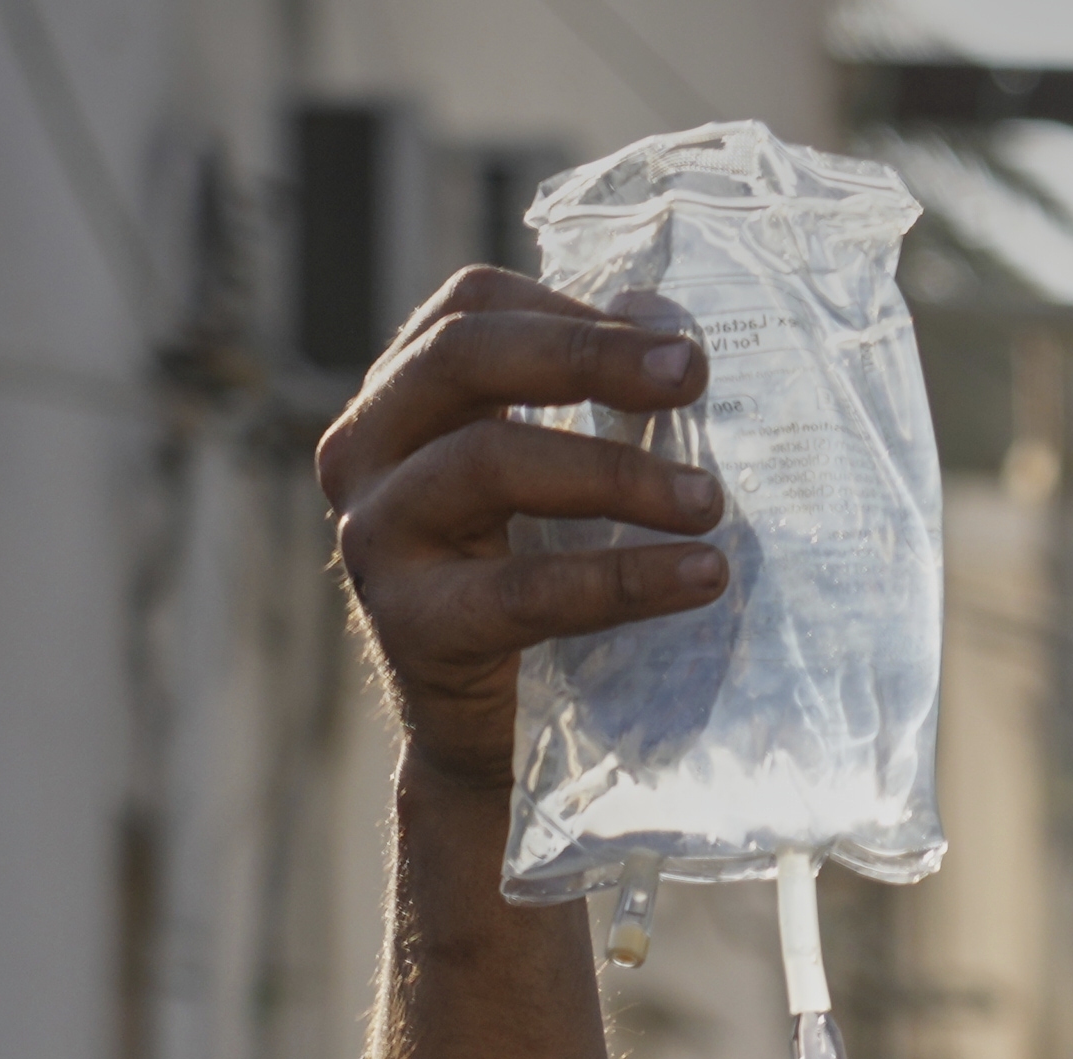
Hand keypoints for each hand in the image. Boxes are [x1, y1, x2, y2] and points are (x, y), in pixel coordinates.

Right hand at [313, 269, 727, 794]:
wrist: (482, 735)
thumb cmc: (528, 586)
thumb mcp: (552, 485)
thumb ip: (592, 402)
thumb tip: (665, 319)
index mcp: (398, 401)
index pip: (468, 308)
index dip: (571, 312)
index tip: (673, 343)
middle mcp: (362, 452)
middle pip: (463, 360)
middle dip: (587, 357)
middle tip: (693, 375)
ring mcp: (375, 537)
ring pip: (489, 464)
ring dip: (616, 472)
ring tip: (710, 500)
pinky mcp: (413, 624)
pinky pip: (526, 589)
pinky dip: (624, 579)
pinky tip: (701, 576)